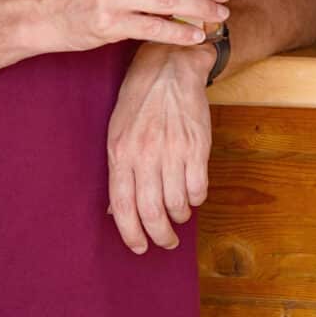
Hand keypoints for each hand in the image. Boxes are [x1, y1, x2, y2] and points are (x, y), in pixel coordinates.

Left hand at [107, 42, 213, 252]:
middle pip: (152, 212)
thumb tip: (116, 211)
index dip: (131, 234)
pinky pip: (199, 188)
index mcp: (120, 153)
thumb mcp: (117, 133)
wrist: (170, 68)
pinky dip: (196, 199)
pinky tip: (192, 195)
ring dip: (180, 216)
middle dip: (160, 236)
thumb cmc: (139, 101)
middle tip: (166, 242)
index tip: (139, 247)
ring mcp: (173, 151)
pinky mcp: (197, 146)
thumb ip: (118, 172)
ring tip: (179, 214)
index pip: (123, 207)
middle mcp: (145, 155)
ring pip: (178, 203)